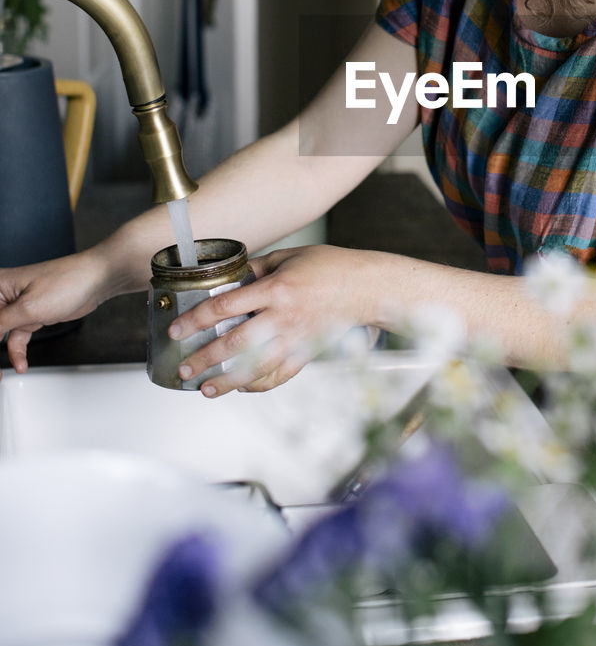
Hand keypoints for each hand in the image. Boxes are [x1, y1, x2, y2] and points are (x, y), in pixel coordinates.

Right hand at [0, 250, 110, 374]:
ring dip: (4, 353)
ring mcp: (18, 306)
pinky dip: (17, 351)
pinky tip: (20, 363)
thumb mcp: (27, 308)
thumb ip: (0, 323)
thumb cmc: (66, 282)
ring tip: (3, 373)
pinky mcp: (31, 315)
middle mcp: (4, 294)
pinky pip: (17, 337)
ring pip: (2, 334)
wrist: (95, 281)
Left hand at [168, 244, 371, 396]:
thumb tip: (233, 276)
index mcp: (276, 289)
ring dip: (226, 381)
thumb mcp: (290, 255)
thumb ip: (259, 266)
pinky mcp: (307, 353)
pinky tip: (242, 388)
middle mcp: (283, 318)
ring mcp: (296, 339)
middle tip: (184, 368)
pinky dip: (258, 385)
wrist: (367, 287)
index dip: (196, 320)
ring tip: (205, 389)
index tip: (178, 330)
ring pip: (254, 367)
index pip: (225, 307)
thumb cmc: (332, 267)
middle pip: (234, 343)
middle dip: (204, 359)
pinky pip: (279, 376)